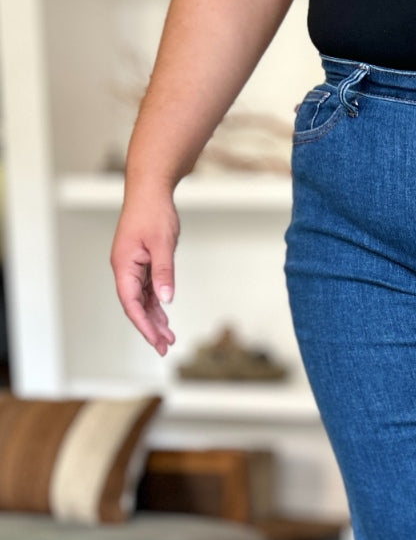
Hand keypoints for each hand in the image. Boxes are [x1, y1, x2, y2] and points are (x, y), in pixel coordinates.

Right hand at [110, 184, 180, 356]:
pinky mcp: (141, 263)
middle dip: (150, 328)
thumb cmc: (153, 213)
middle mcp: (124, 269)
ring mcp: (132, 267)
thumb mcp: (162, 244)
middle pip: (135, 306)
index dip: (143, 325)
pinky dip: (156, 305)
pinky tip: (165, 317)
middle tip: (165, 348)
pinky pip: (147, 290)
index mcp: (124, 266)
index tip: (156, 342)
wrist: (150, 191)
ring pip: (142, 300)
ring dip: (154, 319)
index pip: (131, 304)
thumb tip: (166, 300)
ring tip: (169, 338)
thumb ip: (164, 273)